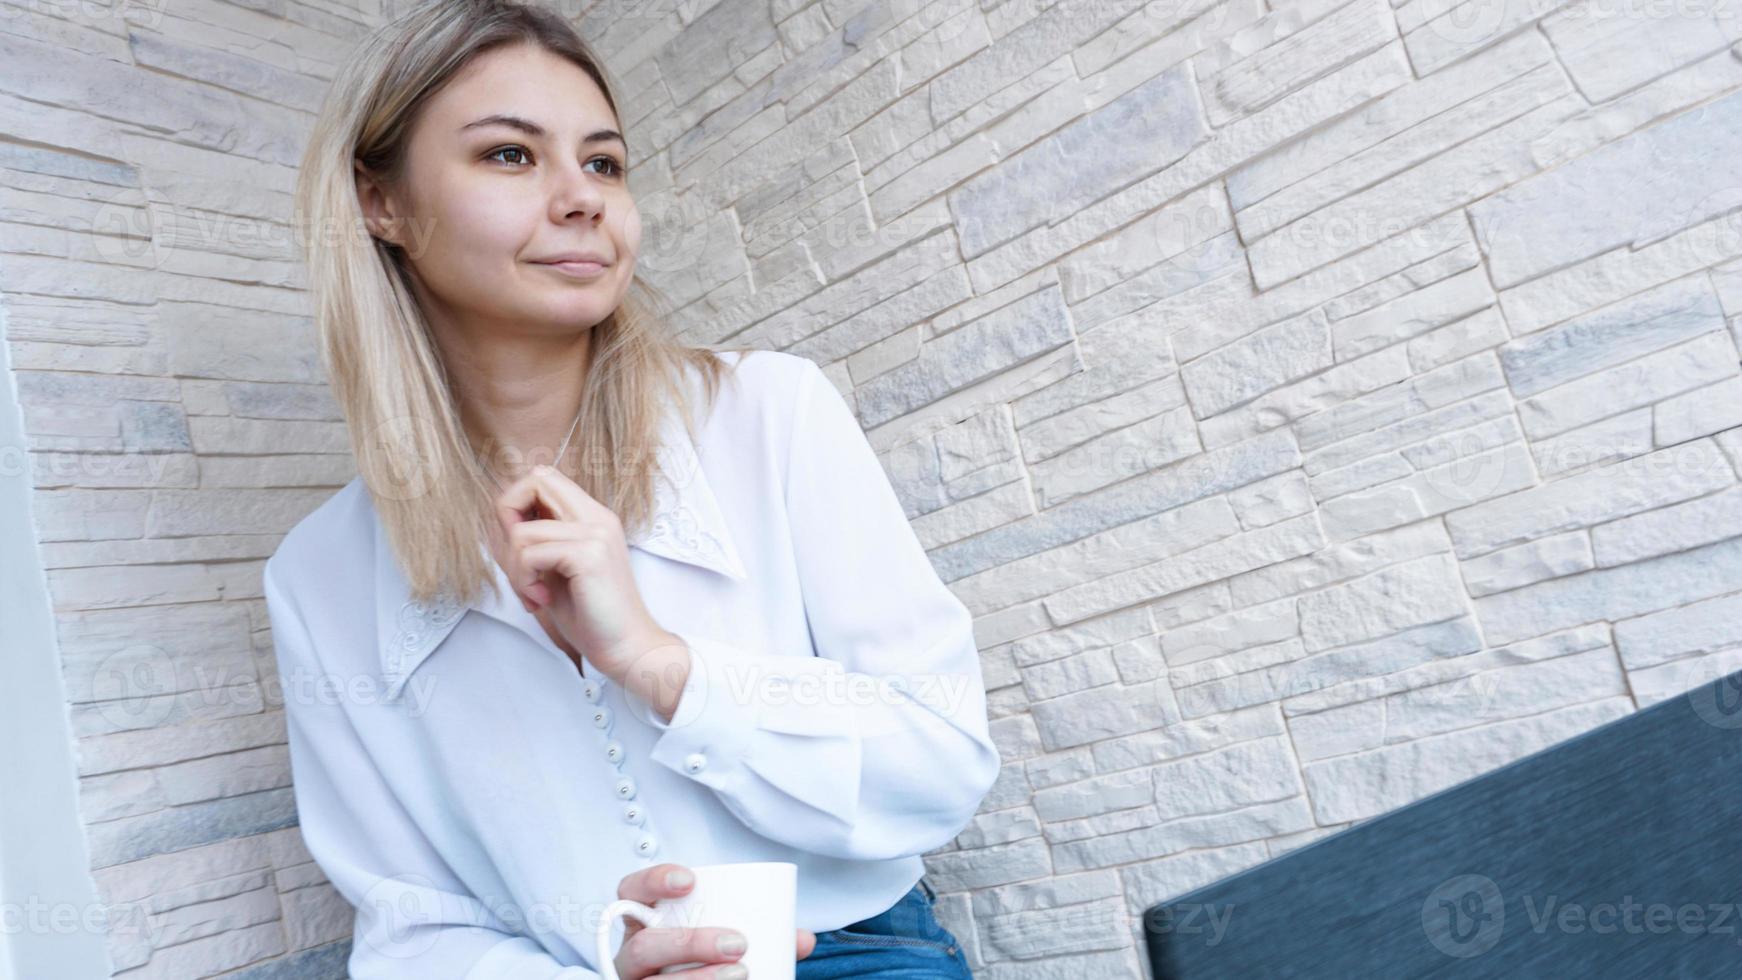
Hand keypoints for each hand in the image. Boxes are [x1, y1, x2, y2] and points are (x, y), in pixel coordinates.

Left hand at [494, 464, 675, 680]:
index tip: (520, 548)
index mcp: (593, 518)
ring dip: (514, 569)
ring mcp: (595, 533)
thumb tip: (499, 525)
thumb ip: (536, 544)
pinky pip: (529, 554)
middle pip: (535, 480)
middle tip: (518, 560)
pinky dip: (524, 581)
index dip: (518, 504)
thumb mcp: (556, 572)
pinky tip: (541, 600)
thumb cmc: (592, 617)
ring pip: (522, 531)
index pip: (544, 478)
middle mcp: (597, 517)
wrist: (628, 647)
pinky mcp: (589, 555)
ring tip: (532, 594)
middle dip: (508, 518)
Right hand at [612, 863, 816, 978]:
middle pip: (645, 946)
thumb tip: (803, 939)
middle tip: (737, 943)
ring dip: (699, 978)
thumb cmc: (702, 960)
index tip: (689, 881)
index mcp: (645, 924)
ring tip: (741, 974)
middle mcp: (633, 956)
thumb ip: (762, 934)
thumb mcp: (722, 941)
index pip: (631, 893)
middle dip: (691, 942)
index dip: (653, 882)